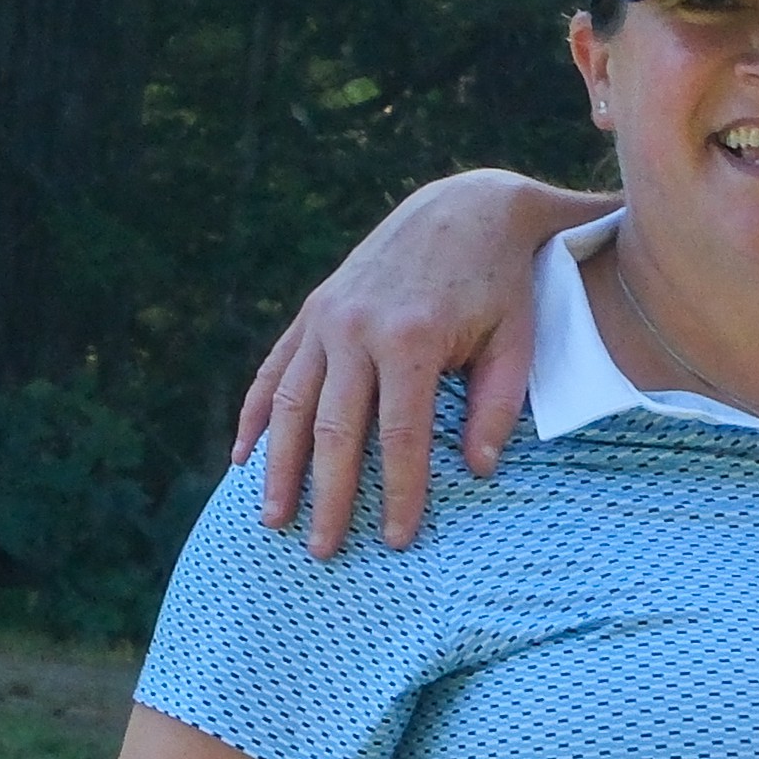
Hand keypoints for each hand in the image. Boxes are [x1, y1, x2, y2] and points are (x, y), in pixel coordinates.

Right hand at [233, 172, 577, 553]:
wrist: (464, 207)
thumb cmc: (500, 284)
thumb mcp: (515, 341)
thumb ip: (496, 407)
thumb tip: (477, 472)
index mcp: (412, 339)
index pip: (400, 436)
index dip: (397, 493)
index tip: (395, 540)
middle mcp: (357, 328)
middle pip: (334, 430)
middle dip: (327, 496)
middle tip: (322, 551)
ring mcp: (327, 317)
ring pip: (291, 404)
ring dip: (279, 466)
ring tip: (272, 520)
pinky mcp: (314, 310)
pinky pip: (275, 370)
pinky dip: (257, 414)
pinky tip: (244, 457)